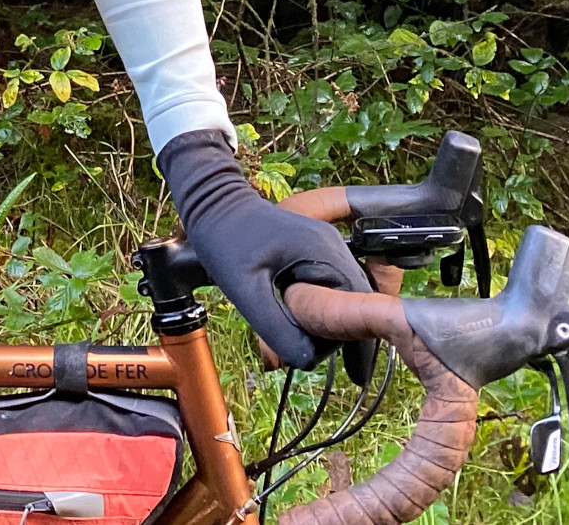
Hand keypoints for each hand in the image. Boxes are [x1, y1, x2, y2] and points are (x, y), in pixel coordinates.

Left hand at [157, 128, 372, 375]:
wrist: (211, 202)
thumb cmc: (223, 240)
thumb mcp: (245, 291)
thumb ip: (277, 327)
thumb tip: (308, 361)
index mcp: (323, 253)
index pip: (358, 308)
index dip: (348, 340)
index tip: (341, 367)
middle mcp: (334, 247)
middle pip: (356, 304)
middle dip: (336, 332)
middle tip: (304, 348)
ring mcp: (326, 246)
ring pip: (345, 297)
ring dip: (329, 320)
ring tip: (300, 334)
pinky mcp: (315, 249)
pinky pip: (331, 285)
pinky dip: (323, 307)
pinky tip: (303, 319)